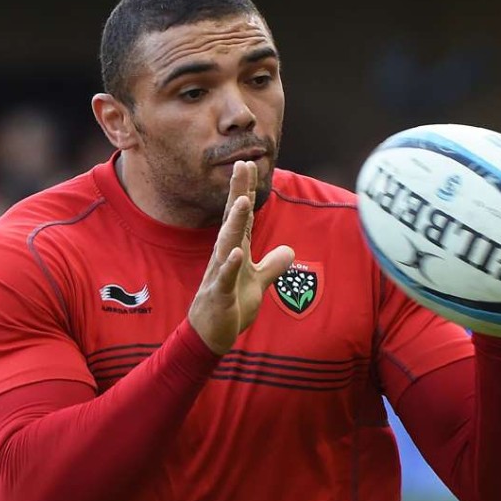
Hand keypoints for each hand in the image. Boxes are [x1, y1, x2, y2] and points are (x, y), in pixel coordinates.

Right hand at [188, 161, 294, 353]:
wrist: (210, 336)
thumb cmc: (231, 306)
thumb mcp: (258, 283)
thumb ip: (272, 265)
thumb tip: (289, 250)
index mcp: (234, 250)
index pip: (242, 216)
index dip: (245, 191)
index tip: (248, 165)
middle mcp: (224, 256)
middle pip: (232, 220)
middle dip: (237, 193)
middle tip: (241, 165)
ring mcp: (219, 274)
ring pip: (227, 244)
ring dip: (234, 224)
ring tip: (241, 202)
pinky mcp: (218, 294)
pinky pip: (224, 278)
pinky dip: (230, 265)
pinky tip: (236, 253)